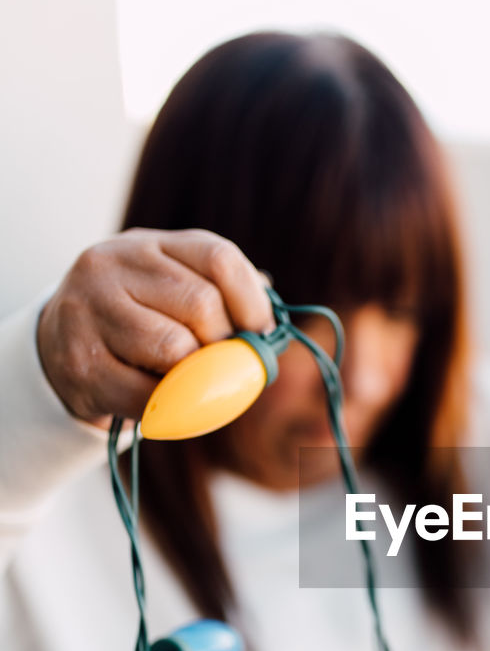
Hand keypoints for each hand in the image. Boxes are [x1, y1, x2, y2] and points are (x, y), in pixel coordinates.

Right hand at [36, 228, 274, 429]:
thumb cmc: (136, 321)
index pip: (218, 257)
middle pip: (202, 304)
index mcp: (146, 244)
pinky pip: (148, 394)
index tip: (261, 330)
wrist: (57, 348)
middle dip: (225, 343)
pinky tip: (168, 402)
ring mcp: (89, 312)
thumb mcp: (172, 291)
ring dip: (197, 375)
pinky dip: (172, 406)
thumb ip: (221, 295)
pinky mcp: (80, 364)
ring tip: (190, 380)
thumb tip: (272, 324)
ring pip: (174, 349)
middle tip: (221, 362)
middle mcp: (111, 266)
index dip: (253, 300)